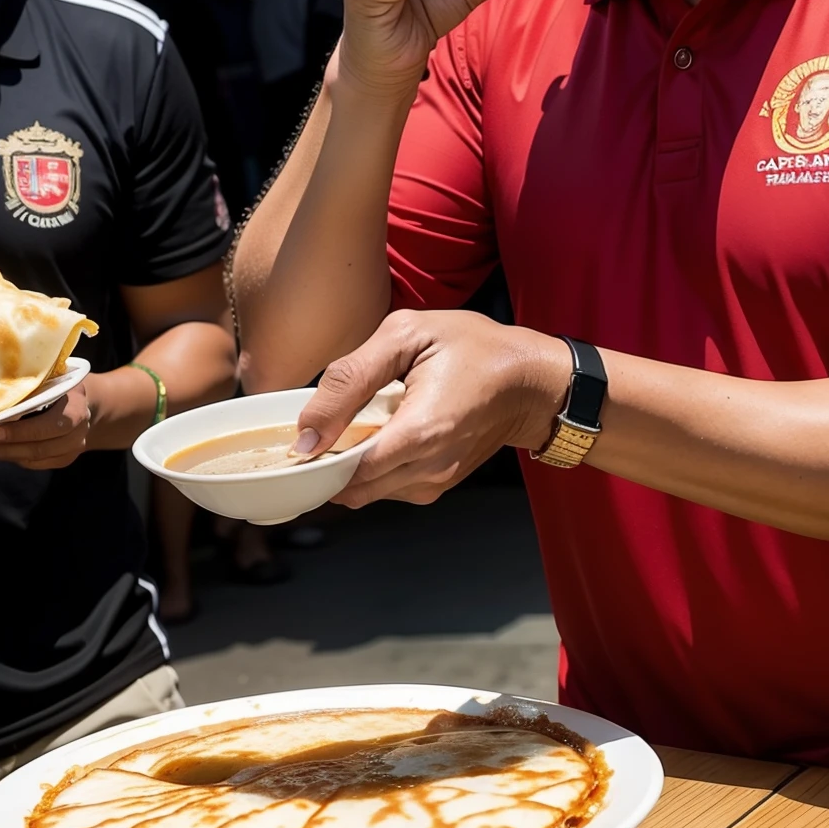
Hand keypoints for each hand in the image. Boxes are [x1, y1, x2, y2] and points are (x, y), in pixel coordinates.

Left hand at [0, 388, 89, 469]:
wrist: (87, 403)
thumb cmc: (63, 384)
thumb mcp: (54, 378)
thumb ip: (33, 385)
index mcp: (77, 407)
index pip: (50, 426)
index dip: (19, 431)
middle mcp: (78, 432)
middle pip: (39, 447)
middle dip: (4, 447)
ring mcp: (73, 449)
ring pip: (35, 458)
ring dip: (3, 455)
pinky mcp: (63, 459)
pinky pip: (35, 464)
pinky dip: (13, 457)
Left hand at [294, 310, 571, 505]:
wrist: (531, 380)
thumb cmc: (474, 348)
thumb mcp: (405, 336)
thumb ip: (350, 379)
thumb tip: (307, 432)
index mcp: (419, 433)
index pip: (345, 472)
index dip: (313, 459)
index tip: (298, 437)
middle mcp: (428, 469)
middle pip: (350, 488)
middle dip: (326, 462)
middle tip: (323, 422)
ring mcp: (435, 482)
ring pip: (365, 491)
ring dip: (349, 463)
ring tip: (358, 420)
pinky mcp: (438, 485)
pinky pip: (387, 486)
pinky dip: (372, 465)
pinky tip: (380, 430)